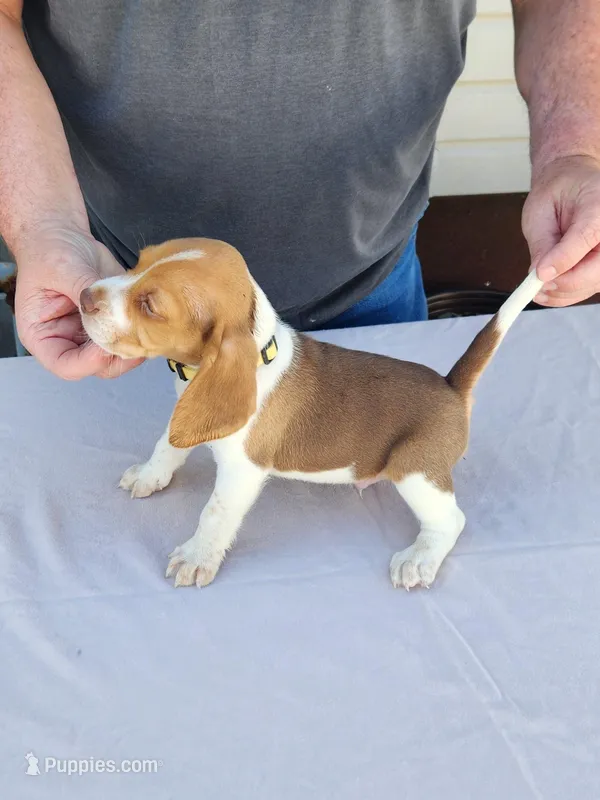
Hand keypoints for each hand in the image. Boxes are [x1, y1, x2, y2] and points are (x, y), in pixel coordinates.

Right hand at [14, 223, 143, 378]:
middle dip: (120, 355)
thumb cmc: (49, 251)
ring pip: (121, 356)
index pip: (67, 366)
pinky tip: (150, 313)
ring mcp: (94, 333)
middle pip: (99, 367)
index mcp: (44, 336)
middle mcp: (69, 340)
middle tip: (138, 334)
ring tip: (147, 323)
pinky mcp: (115, 321)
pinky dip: (144, 329)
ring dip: (137, 344)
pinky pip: (133, 335)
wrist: (63, 234)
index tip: (109, 340)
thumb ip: (85, 292)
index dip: (91, 362)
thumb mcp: (62, 269)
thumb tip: (109, 309)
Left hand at [522, 155, 599, 305]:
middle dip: (565, 283)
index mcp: (599, 205)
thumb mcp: (540, 212)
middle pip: (597, 269)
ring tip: (538, 289)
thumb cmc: (556, 192)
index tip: (539, 275)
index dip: (563, 259)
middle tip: (537, 286)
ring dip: (564, 292)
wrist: (571, 185)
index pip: (587, 236)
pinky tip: (547, 291)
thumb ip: (542, 243)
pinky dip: (567, 293)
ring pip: (593, 283)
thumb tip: (540, 273)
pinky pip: (589, 287)